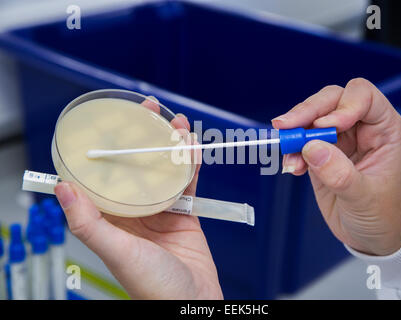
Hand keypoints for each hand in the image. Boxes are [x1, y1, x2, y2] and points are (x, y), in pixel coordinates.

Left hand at [55, 101, 221, 299]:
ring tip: (176, 123)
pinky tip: (192, 147)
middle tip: (149, 110)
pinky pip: (187, 182)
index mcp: (112, 219)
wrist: (193, 301)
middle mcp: (134, 211)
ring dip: (170, 145)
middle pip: (136, 166)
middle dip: (142, 136)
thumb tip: (61, 189)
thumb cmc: (153, 286)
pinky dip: (190, 164)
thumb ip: (89, 223)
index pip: (104, 176)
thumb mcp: (117, 252)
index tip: (111, 122)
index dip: (107, 148)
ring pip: (163, 169)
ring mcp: (161, 211)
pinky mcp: (185, 213)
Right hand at [272, 78, 400, 255]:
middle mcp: (361, 128)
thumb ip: (340, 174)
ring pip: (312, 117)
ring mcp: (338, 139)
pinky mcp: (320, 152)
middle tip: (286, 127)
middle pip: (331, 100)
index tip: (323, 126)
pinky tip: (292, 167)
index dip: (342, 106)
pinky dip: (291, 150)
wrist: (372, 236)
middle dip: (307, 112)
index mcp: (384, 130)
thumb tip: (312, 148)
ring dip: (295, 132)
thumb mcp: (365, 198)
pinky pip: (300, 140)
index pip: (363, 97)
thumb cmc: (384, 215)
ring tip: (289, 154)